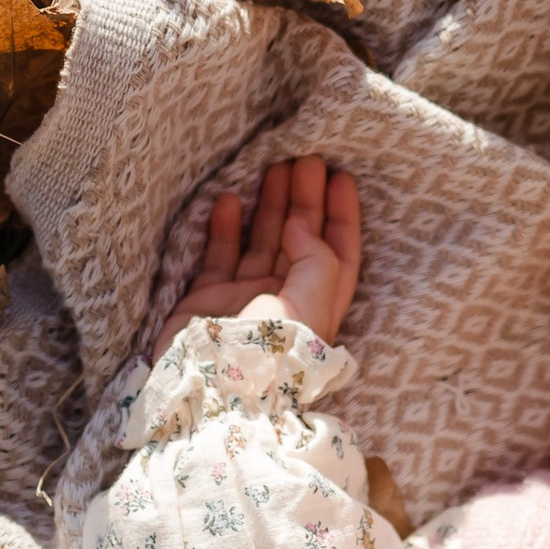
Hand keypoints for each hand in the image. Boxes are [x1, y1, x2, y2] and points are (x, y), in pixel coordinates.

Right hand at [154, 156, 362, 352]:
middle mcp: (284, 301)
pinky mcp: (208, 299)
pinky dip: (223, 227)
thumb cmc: (268, 353)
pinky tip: (226, 200)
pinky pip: (219, 254)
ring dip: (268, 205)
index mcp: (318, 307)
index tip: (340, 175)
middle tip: (303, 158)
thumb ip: (317, 260)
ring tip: (271, 166)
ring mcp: (245, 299)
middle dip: (304, 199)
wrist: (210, 389)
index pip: (338, 254)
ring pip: (262, 241)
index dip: (342, 215)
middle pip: (300, 240)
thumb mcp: (308, 307)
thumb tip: (300, 224)